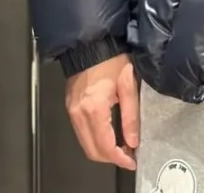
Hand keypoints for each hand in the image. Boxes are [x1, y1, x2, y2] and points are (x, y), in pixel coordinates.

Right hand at [65, 52, 138, 170]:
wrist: (91, 42)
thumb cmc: (111, 59)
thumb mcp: (128, 85)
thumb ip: (131, 115)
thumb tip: (133, 142)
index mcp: (94, 109)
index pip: (105, 146)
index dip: (120, 158)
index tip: (133, 161)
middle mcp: (78, 114)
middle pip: (92, 150)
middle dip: (111, 158)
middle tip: (128, 155)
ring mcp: (71, 111)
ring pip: (85, 144)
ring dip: (102, 150)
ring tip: (121, 146)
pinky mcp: (70, 107)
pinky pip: (81, 132)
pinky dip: (94, 139)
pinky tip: (108, 134)